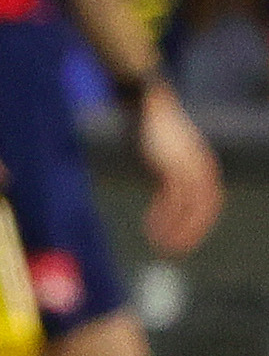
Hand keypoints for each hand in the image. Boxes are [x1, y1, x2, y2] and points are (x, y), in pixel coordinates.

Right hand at [139, 83, 222, 257]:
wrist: (146, 104)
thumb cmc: (150, 130)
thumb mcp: (162, 158)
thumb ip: (166, 178)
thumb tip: (162, 200)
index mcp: (203, 167)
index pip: (209, 203)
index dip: (199, 225)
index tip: (184, 240)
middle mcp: (202, 168)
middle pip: (206, 209)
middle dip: (193, 232)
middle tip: (176, 250)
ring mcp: (189, 167)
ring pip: (191, 208)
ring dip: (177, 229)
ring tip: (161, 245)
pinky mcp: (172, 166)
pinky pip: (173, 200)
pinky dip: (164, 217)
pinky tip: (150, 228)